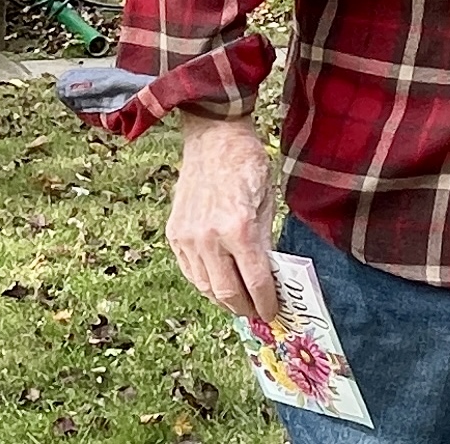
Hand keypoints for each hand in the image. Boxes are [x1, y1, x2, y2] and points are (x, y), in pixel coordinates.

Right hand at [167, 112, 281, 323]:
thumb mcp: (268, 201)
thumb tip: (268, 277)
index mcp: (239, 228)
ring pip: (205, 287)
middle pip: (227, 293)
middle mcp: (209, 237)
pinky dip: (205, 284)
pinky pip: (190, 272)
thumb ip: (266, 242)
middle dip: (245, 308)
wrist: (213, 137)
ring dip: (224, 300)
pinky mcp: (175, 234)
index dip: (267, 302)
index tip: (274, 312)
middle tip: (258, 313)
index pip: (255, 282)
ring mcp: (188, 237)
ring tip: (240, 302)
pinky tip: (219, 283)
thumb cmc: (246, 163)